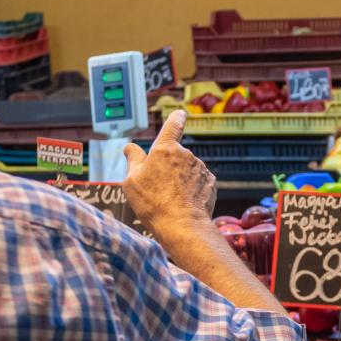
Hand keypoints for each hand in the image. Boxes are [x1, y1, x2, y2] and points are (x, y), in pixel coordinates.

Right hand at [124, 110, 215, 239]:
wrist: (182, 226)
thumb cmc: (153, 203)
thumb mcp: (132, 181)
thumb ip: (133, 159)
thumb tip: (129, 147)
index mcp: (165, 149)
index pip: (173, 124)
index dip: (176, 118)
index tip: (180, 114)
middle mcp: (186, 154)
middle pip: (175, 155)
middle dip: (167, 166)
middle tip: (157, 187)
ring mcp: (201, 169)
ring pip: (187, 170)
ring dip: (179, 179)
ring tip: (169, 199)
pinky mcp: (210, 183)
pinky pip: (197, 182)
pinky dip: (191, 190)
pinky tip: (183, 203)